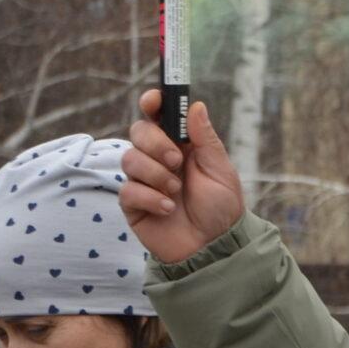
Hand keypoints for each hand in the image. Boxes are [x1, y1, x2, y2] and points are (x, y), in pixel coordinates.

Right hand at [120, 91, 245, 264]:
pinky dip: (150, 198)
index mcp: (180, 145)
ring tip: (177, 191)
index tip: (153, 101)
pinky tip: (168, 209)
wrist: (214, 246)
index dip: (152, 103)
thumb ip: (204, 139)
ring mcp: (143, 181)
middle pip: (138, 132)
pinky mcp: (133, 204)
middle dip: (155, 143)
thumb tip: (195, 105)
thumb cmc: (221, 207)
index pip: (158, 116)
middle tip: (176, 161)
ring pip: (129, 160)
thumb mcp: (220, 170)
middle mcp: (158, 159)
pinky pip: (128, 190)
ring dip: (156, 174)